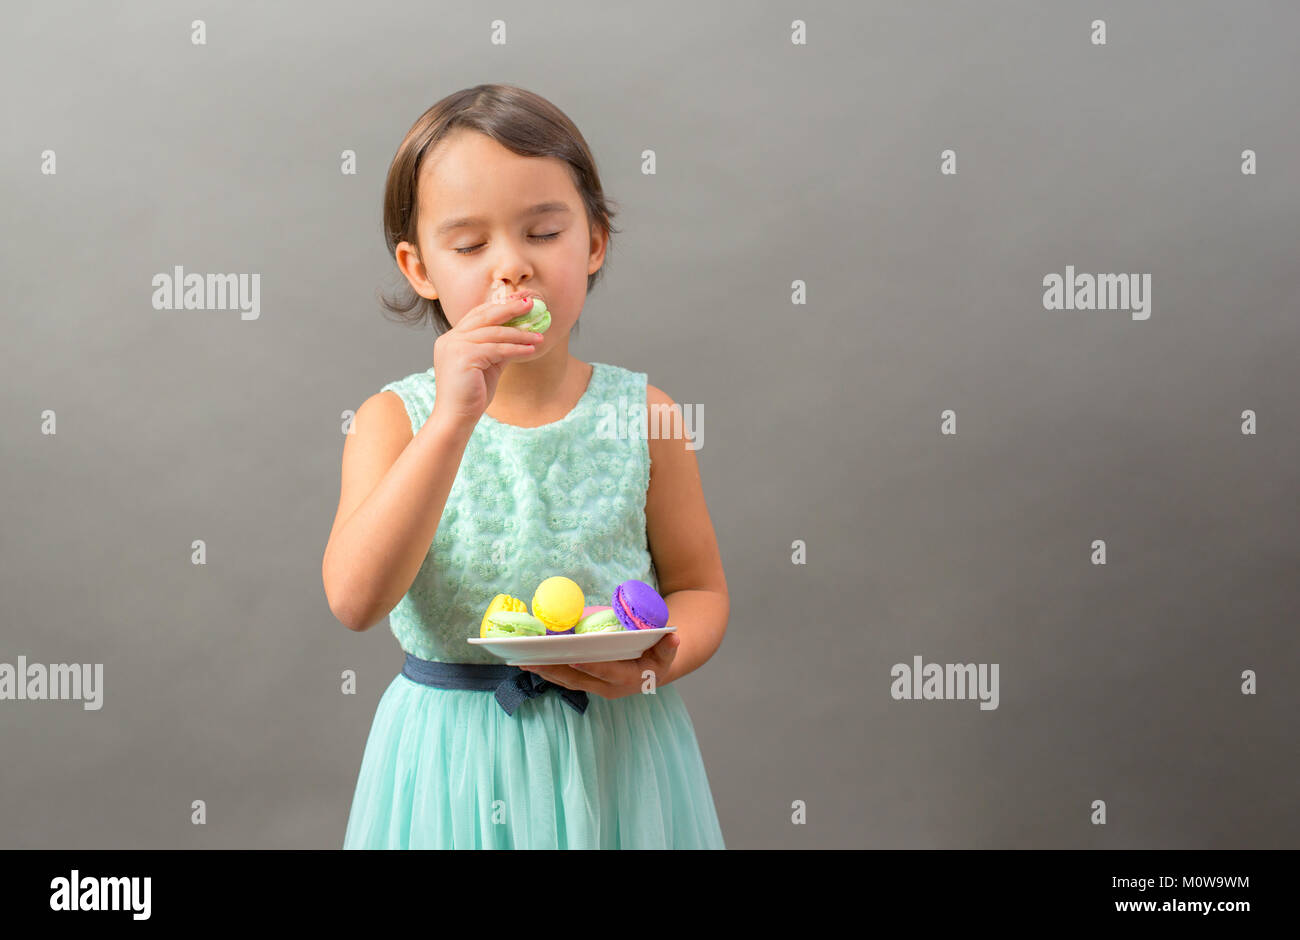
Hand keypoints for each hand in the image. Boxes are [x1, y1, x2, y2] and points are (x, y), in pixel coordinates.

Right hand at [429, 294, 543, 426]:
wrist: (456, 418)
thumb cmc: (471, 396)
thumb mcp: (487, 366)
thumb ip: (498, 349)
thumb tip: (520, 336)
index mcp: (452, 339)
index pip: (478, 315)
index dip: (500, 306)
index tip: (520, 302)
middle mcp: (451, 339)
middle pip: (485, 315)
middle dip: (510, 308)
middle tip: (532, 303)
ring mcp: (455, 346)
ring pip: (494, 332)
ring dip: (520, 334)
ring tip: (539, 336)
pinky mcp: (464, 356)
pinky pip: (497, 348)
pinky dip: (517, 349)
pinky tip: (531, 350)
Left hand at [519, 633, 680, 700]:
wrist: (656, 669)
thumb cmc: (659, 655)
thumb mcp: (667, 651)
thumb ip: (668, 646)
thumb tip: (674, 638)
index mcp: (628, 679)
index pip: (607, 672)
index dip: (591, 667)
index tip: (574, 659)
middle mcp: (609, 688)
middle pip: (578, 679)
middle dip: (554, 670)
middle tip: (532, 660)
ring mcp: (596, 687)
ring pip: (567, 681)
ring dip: (545, 671)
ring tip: (522, 661)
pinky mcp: (587, 683)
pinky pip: (564, 679)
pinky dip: (547, 670)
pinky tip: (530, 662)